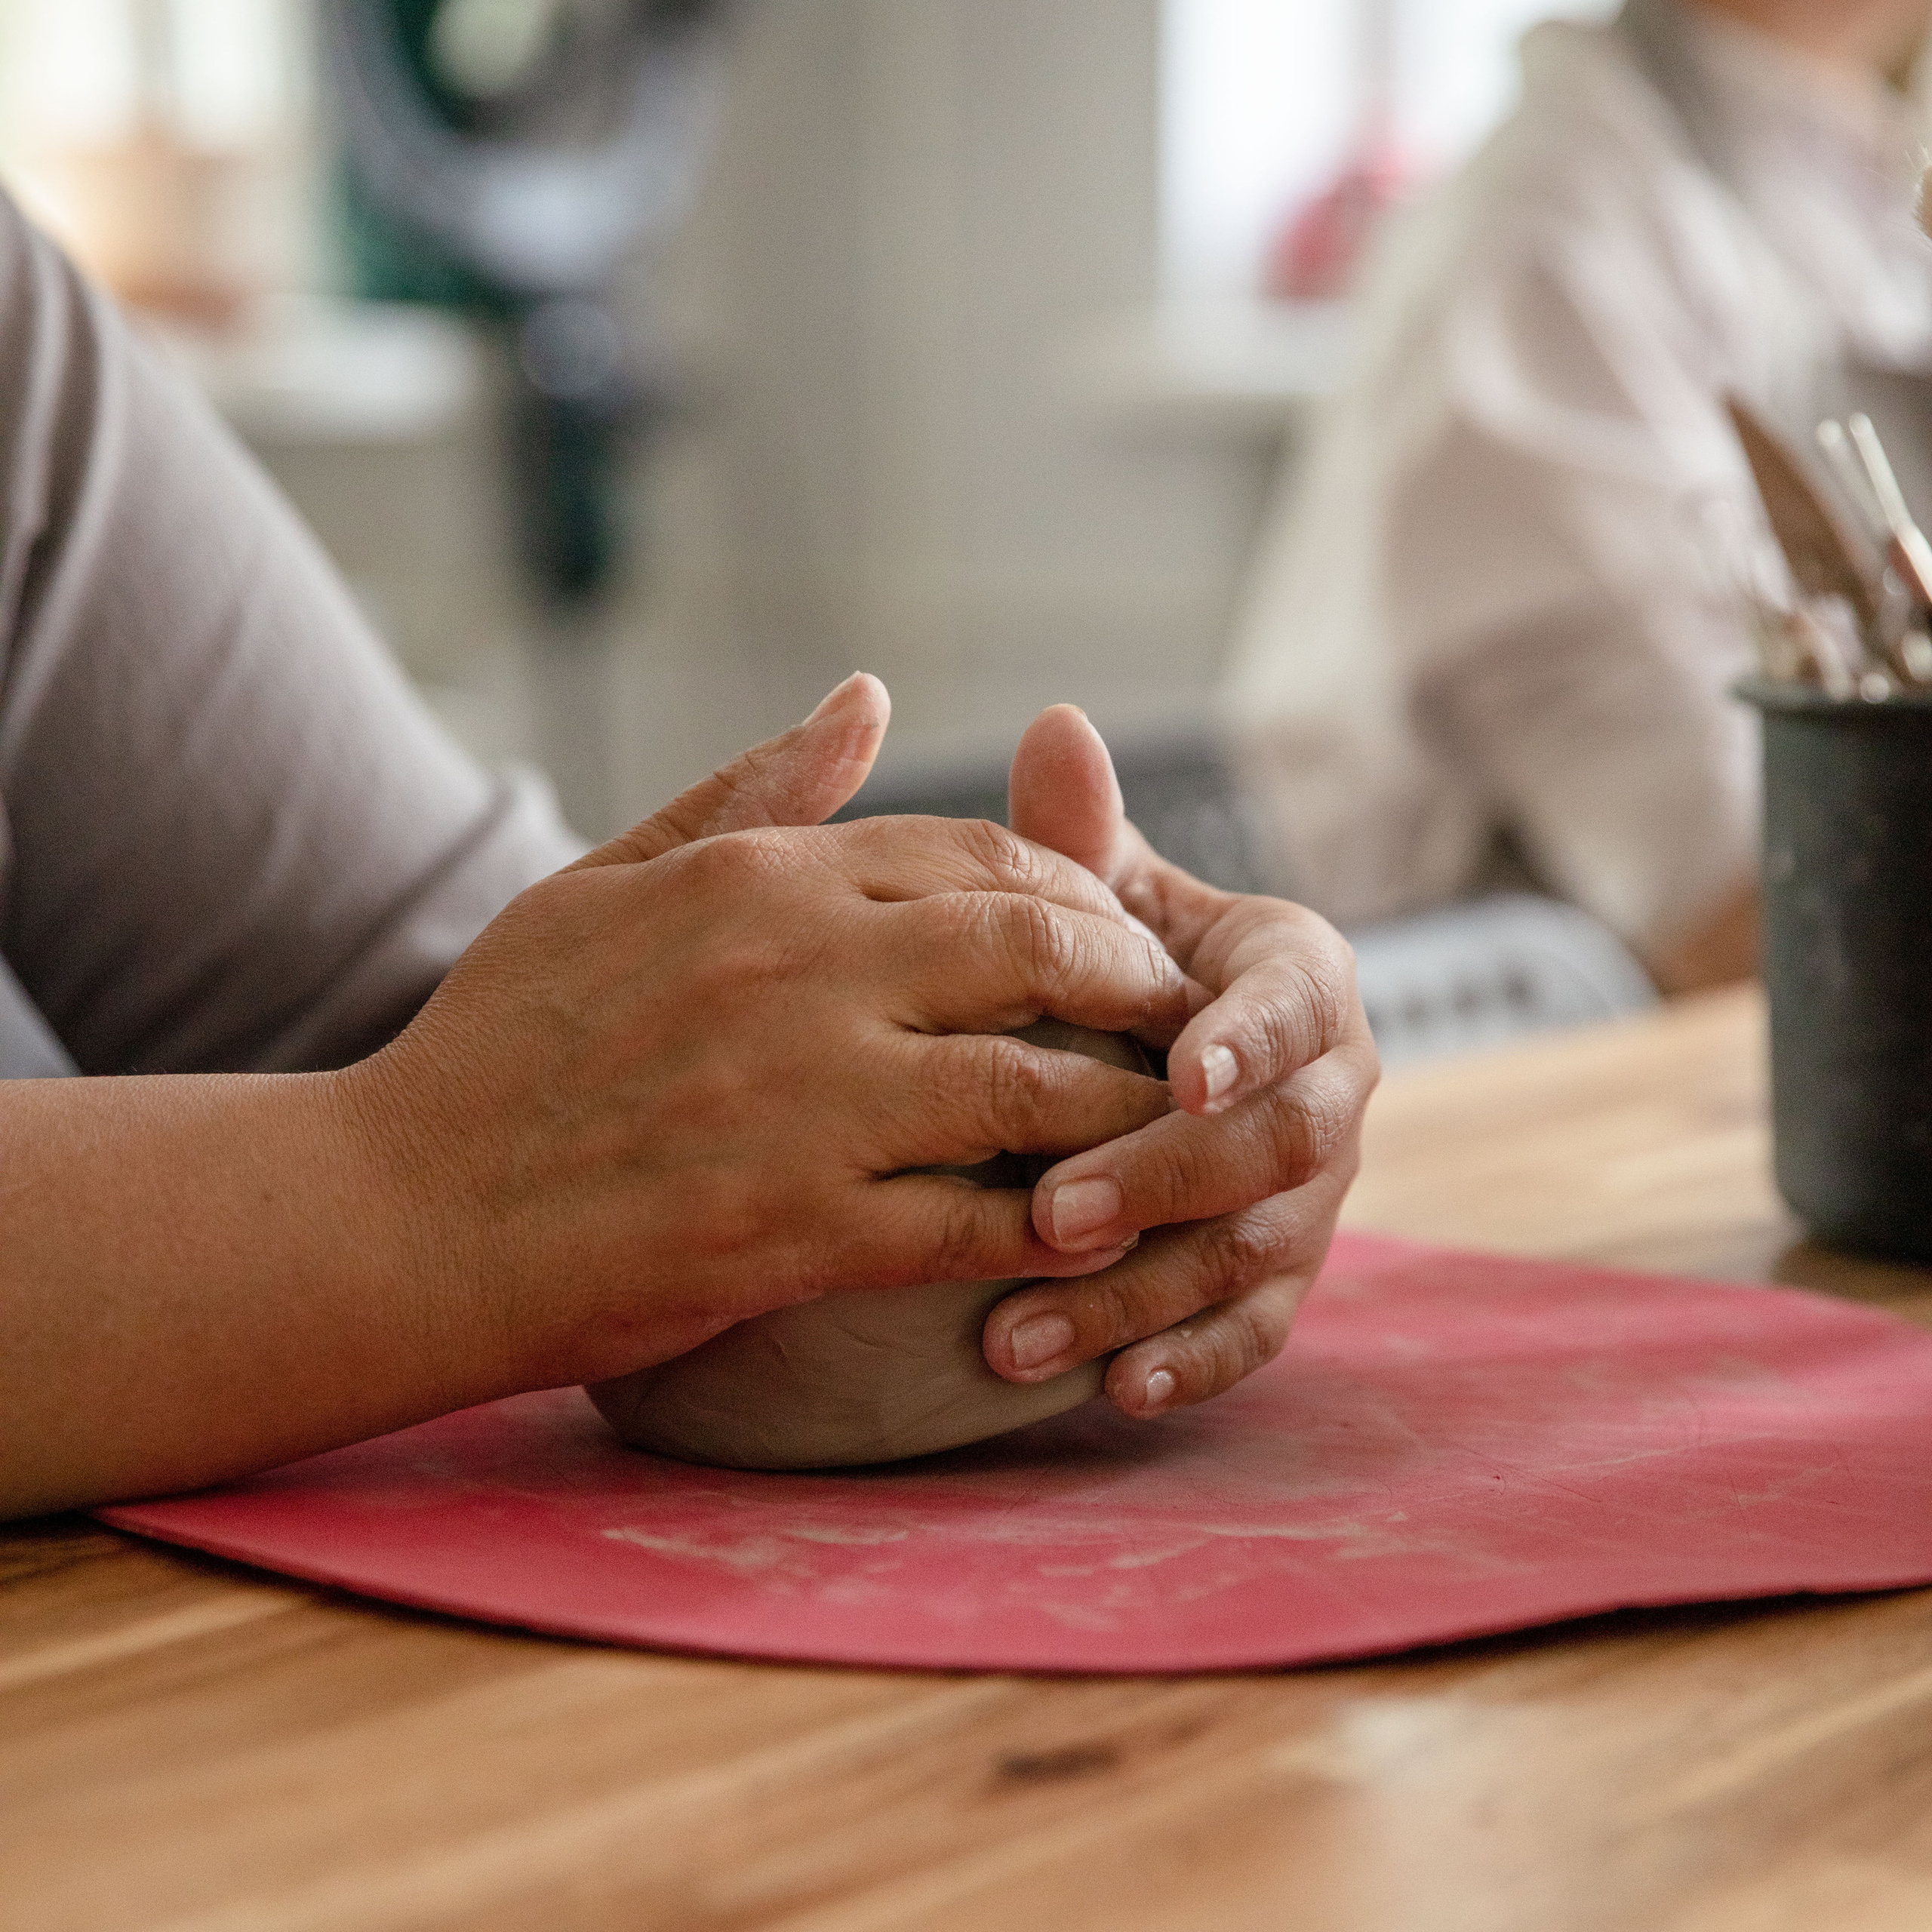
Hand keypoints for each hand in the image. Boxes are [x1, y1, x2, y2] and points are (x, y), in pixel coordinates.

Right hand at [349, 679, 1191, 1393]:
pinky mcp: (796, 1229)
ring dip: (1124, 1107)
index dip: (1078, 892)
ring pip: (1035, 1084)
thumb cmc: (503, 1043)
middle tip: (1176, 1023)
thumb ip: (751, 787)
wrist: (398, 1210)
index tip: (1114, 935)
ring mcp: (802, 1101)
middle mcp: (797, 970)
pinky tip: (1096, 1234)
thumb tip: (867, 693)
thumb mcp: (610, 880)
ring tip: (1167, 1127)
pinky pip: (978, 1220)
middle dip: (1133, 981)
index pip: (980, 854)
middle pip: (1038, 946)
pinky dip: (1057, 1226)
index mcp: (761, 879)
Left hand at [980, 705, 1377, 1419]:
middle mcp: (1326, 1090)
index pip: (1293, 1004)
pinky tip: (1113, 1390)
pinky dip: (1192, 1361)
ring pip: (1253, 1251)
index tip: (1183, 1071)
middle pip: (1278, 1143)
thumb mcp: (1098, 905)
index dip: (1248, 1038)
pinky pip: (1255, 1331)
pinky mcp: (1280, 1278)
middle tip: (1048, 1212)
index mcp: (1295, 978)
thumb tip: (1053, 723)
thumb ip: (1079, 839)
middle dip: (1166, 1180)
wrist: (1143, 1067)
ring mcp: (1311, 1196)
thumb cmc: (1112, 968)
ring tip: (1014, 1332)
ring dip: (1142, 1293)